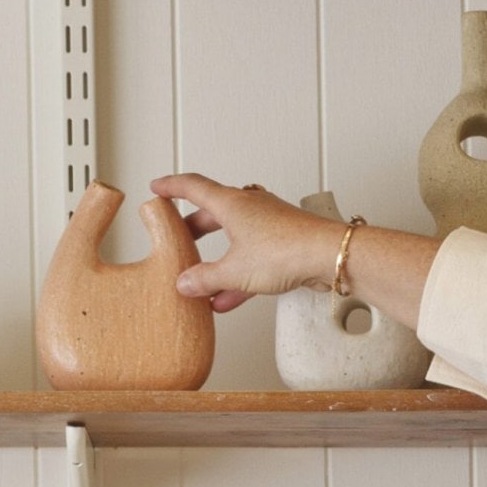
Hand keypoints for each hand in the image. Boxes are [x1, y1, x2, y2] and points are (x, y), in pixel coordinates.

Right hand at [149, 173, 344, 313]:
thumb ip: (205, 279)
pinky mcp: (284, 243)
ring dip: (216, 259)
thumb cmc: (285, 250)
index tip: (157, 187)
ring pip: (234, 239)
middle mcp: (250, 207)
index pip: (194, 186)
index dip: (172, 187)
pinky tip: (226, 300)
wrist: (329, 256)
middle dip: (193, 229)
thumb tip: (184, 283)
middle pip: (213, 213)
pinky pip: (252, 258)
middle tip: (178, 240)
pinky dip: (237, 275)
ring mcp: (269, 224)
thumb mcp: (234, 271)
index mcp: (232, 203)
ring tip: (199, 282)